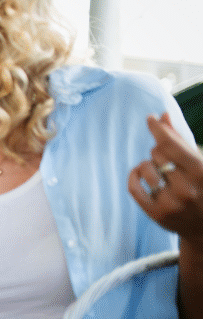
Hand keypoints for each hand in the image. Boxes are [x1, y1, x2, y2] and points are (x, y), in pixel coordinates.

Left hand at [128, 113, 202, 244]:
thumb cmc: (201, 188)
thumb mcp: (198, 164)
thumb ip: (181, 141)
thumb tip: (163, 116)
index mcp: (201, 174)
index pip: (172, 146)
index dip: (159, 129)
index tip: (151, 119)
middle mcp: (187, 190)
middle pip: (157, 154)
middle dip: (159, 152)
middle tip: (168, 161)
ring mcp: (170, 204)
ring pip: (145, 168)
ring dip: (147, 164)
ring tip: (158, 171)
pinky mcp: (156, 214)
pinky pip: (133, 187)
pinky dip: (134, 176)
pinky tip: (139, 173)